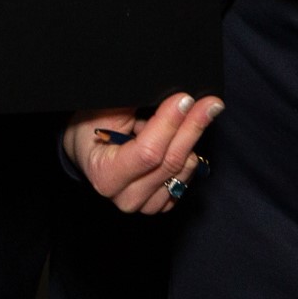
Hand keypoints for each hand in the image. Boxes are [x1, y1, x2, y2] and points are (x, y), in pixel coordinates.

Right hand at [65, 95, 219, 213]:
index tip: (184, 99)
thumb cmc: (91, 128)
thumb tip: (170, 94)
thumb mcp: (105, 110)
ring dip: (187, 140)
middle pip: (170, 162)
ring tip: (168, 124)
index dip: (169, 124)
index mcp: (106, 175)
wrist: (88, 151)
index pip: (148, 152)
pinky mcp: (161, 204)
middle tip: (209, 103)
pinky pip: (187, 178)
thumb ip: (132, 104)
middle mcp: (126, 197)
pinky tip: (173, 142)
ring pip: (183, 170)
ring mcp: (145, 205)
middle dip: (192, 127)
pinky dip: (187, 155)